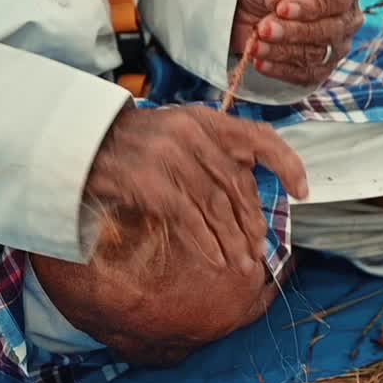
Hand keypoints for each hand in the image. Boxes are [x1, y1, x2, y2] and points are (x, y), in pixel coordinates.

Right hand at [84, 105, 308, 272]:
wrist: (81, 144)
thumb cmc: (131, 146)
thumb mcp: (176, 135)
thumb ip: (211, 154)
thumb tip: (246, 193)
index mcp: (205, 120)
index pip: (260, 138)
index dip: (287, 164)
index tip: (302, 192)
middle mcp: (192, 134)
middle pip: (238, 185)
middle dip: (252, 222)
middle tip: (259, 250)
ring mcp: (171, 157)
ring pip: (217, 206)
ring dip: (233, 239)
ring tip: (242, 263)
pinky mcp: (151, 182)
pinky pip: (190, 218)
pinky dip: (206, 242)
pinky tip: (216, 259)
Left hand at [232, 0, 365, 86]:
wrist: (253, 10)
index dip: (311, 5)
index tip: (282, 8)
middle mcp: (347, 18)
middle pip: (329, 30)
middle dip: (294, 31)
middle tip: (264, 29)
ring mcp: (336, 47)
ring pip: (316, 55)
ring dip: (282, 51)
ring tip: (254, 45)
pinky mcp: (320, 70)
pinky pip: (305, 75)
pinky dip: (280, 69)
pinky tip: (260, 61)